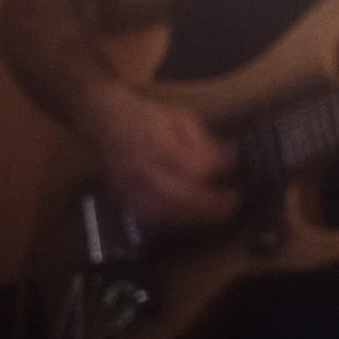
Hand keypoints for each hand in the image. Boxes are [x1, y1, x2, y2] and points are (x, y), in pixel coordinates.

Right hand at [78, 83, 236, 232]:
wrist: (104, 122)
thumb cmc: (147, 117)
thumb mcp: (181, 117)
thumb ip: (204, 140)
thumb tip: (230, 158)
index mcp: (158, 143)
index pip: (193, 165)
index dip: (216, 170)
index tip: (234, 167)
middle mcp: (142, 169)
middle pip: (180, 195)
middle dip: (211, 203)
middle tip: (234, 203)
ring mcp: (130, 187)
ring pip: (165, 212)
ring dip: (195, 217)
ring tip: (218, 214)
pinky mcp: (124, 199)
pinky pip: (150, 218)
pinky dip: (174, 222)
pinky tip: (191, 219)